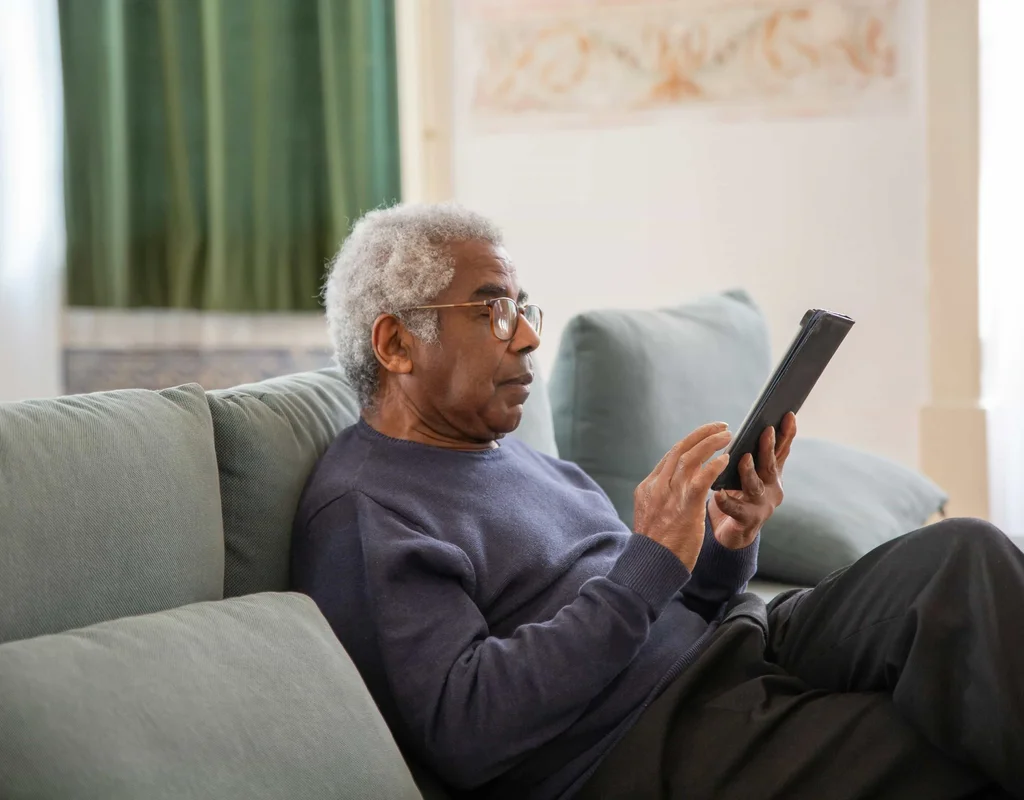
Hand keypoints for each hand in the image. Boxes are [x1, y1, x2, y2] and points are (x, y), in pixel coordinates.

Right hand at [634, 423, 732, 571]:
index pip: (670, 457)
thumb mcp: (652, 515)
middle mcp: (657, 486)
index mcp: (648, 487)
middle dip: (701, 434)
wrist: (650, 566)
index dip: (690, 443)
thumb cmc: (656, 546)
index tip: (704, 436)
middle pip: (679, 449)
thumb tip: (680, 490)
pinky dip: (714, 466)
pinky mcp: (684, 507)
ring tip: (728, 435)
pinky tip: (726, 459)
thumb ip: (664, 498)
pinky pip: (701, 478)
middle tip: (720, 427)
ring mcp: (669, 495)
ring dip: (711, 443)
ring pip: (690, 457)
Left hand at [709, 412, 796, 549]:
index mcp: (772, 474)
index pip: (782, 450)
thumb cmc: (741, 495)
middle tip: (766, 430)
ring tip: (743, 459)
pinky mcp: (747, 521)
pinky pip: (735, 509)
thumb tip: (761, 425)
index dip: (786, 433)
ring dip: (749, 472)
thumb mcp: (752, 473)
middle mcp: (772, 489)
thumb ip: (757, 454)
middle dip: (768, 448)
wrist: (733, 533)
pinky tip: (718, 493)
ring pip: (755, 486)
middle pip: (769, 465)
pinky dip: (727, 501)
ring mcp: (761, 506)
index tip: (788, 414)